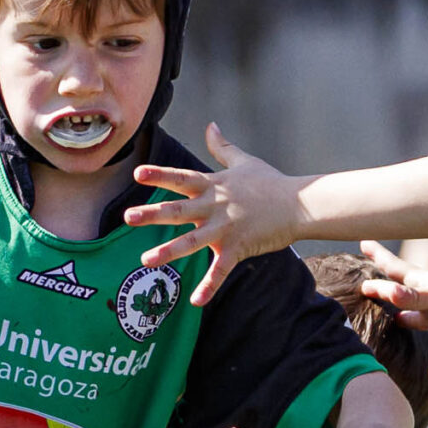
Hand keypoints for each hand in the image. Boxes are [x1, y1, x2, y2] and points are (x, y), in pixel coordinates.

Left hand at [124, 124, 309, 306]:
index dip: (160, 176)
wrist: (299, 205)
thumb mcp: (244, 161)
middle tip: (128, 218)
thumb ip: (222, 147)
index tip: (137, 174)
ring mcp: (225, 228)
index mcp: (213, 186)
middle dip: (153, 214)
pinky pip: (220, 270)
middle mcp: (214, 207)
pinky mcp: (238, 248)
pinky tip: (195, 301)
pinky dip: (209, 286)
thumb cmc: (271, 183)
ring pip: (192, 241)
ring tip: (146, 260)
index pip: (181, 178)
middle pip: (179, 210)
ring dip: (169, 252)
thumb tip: (211, 125)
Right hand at [356, 240, 427, 375]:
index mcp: (420, 286)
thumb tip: (386, 291)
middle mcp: (426, 301)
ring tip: (385, 333)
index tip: (363, 242)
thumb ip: (411, 297)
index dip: (378, 256)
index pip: (393, 269)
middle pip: (398, 296)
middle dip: (382, 292)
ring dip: (401, 326)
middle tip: (364, 288)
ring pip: (415, 323)